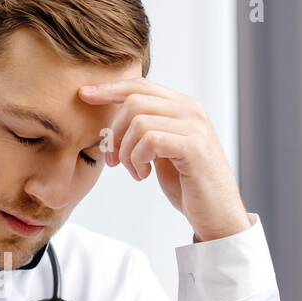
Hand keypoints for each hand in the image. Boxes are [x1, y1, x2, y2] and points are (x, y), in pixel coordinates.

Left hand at [79, 79, 251, 241]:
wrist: (217, 215)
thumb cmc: (188, 185)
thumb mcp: (162, 151)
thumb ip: (147, 130)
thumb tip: (114, 118)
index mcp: (183, 107)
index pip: (141, 86)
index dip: (110, 89)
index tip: (84, 96)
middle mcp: (191, 110)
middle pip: (134, 100)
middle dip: (114, 131)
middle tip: (113, 161)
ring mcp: (194, 127)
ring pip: (138, 120)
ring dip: (125, 151)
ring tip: (135, 172)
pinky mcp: (193, 147)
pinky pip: (149, 139)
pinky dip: (137, 160)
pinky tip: (144, 175)